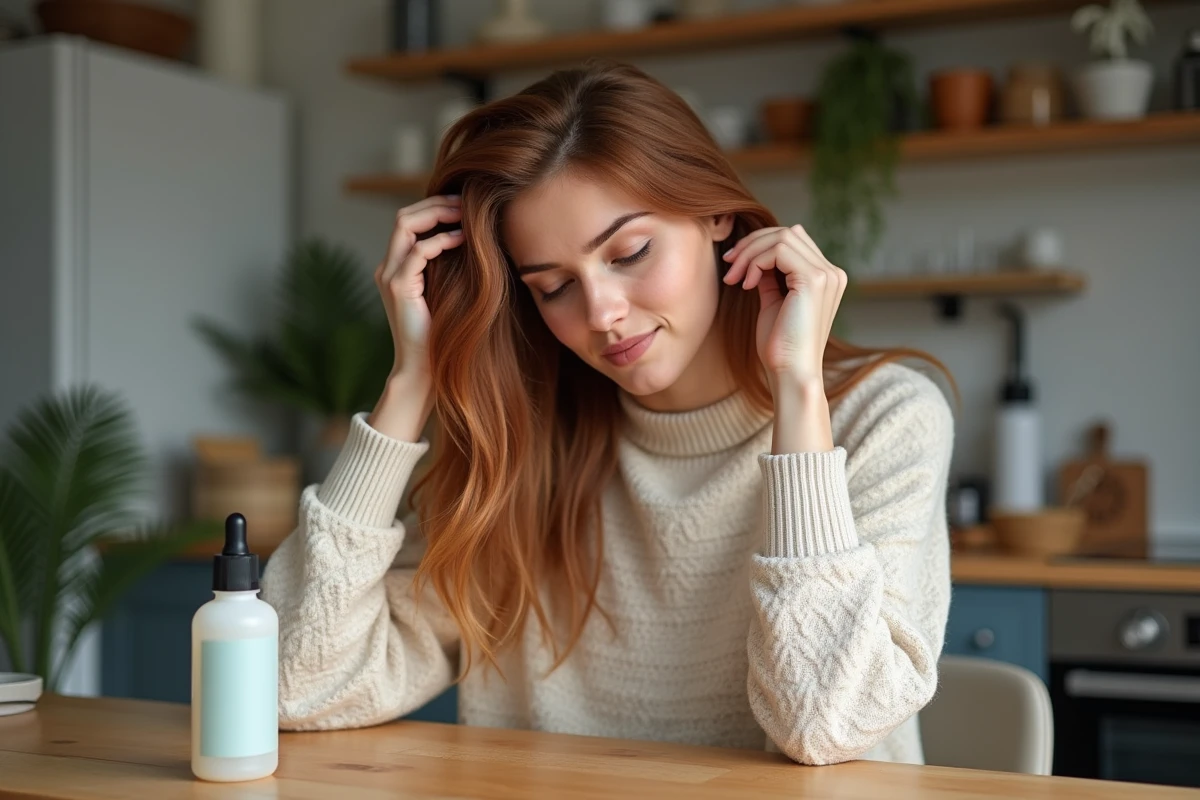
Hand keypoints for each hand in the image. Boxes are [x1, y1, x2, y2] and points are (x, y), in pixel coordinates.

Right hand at [374, 195, 463, 378]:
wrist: (424, 368)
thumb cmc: (442, 334)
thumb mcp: (446, 291)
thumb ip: (448, 267)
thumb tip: (473, 239)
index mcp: (397, 267)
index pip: (408, 222)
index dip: (434, 207)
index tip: (464, 203)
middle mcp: (388, 268)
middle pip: (403, 216)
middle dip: (435, 203)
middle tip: (466, 200)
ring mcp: (389, 276)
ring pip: (404, 226)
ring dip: (437, 213)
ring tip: (465, 213)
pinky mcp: (398, 288)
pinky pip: (417, 252)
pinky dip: (440, 240)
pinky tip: (462, 239)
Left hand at [721, 224, 846, 389]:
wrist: (790, 374)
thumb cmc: (780, 346)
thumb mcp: (773, 302)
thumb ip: (771, 277)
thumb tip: (756, 255)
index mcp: (825, 277)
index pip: (793, 240)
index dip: (760, 245)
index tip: (734, 264)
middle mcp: (831, 273)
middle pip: (787, 233)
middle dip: (751, 245)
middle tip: (729, 265)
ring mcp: (826, 275)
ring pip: (781, 237)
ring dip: (750, 253)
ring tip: (734, 278)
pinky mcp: (814, 280)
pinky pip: (778, 250)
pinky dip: (756, 262)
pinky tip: (746, 285)